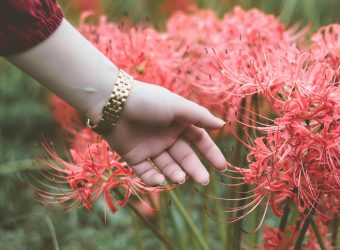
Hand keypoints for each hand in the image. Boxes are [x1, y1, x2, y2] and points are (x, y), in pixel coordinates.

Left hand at [91, 80, 226, 185]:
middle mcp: (166, 136)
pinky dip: (153, 178)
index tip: (221, 166)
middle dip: (195, 168)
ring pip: (167, 166)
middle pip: (185, 156)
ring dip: (176, 173)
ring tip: (180, 178)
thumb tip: (222, 124)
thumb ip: (200, 117)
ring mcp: (150, 147)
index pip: (199, 140)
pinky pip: (146, 172)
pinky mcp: (133, 156)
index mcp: (178, 123)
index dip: (210, 152)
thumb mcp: (177, 106)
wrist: (112, 103)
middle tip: (203, 181)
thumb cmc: (148, 101)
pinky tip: (161, 180)